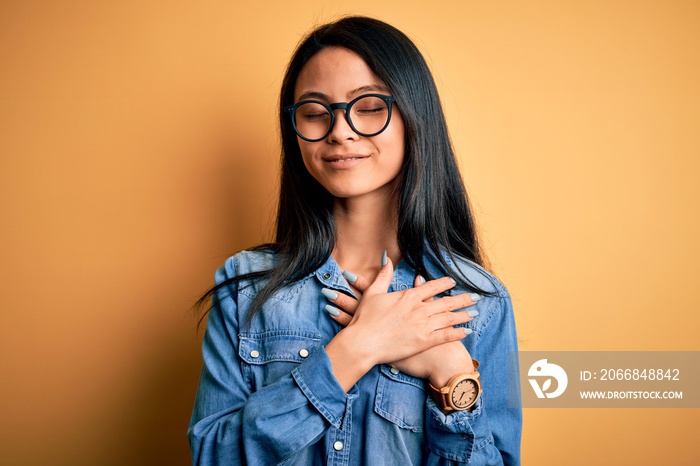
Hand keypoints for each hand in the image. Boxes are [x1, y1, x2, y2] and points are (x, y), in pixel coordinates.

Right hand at [325, 266, 476, 386]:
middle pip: (445, 302)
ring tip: (475, 312)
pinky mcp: (424, 341)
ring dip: (463, 315)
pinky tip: (467, 331)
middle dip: (462, 299)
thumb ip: (383, 276)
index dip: (444, 284)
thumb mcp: (372, 292)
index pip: (431, 287)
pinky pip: (446, 336)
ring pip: (449, 318)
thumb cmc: (365, 319)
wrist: (363, 342)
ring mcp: (423, 325)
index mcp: (408, 296)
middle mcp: (419, 309)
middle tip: (475, 297)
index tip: (453, 282)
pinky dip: (458, 333)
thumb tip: (386, 259)